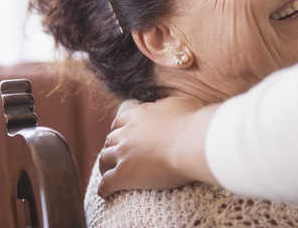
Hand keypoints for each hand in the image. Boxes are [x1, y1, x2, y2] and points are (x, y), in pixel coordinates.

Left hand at [97, 96, 220, 197]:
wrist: (193, 143)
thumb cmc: (194, 124)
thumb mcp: (180, 104)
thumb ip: (167, 104)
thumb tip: (162, 106)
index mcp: (139, 115)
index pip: (121, 121)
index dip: (120, 130)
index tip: (122, 136)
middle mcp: (127, 132)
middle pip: (111, 139)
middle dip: (111, 147)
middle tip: (115, 155)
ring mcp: (124, 152)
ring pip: (104, 158)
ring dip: (104, 166)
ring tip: (106, 173)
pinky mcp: (124, 173)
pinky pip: (107, 182)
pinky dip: (104, 188)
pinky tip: (105, 193)